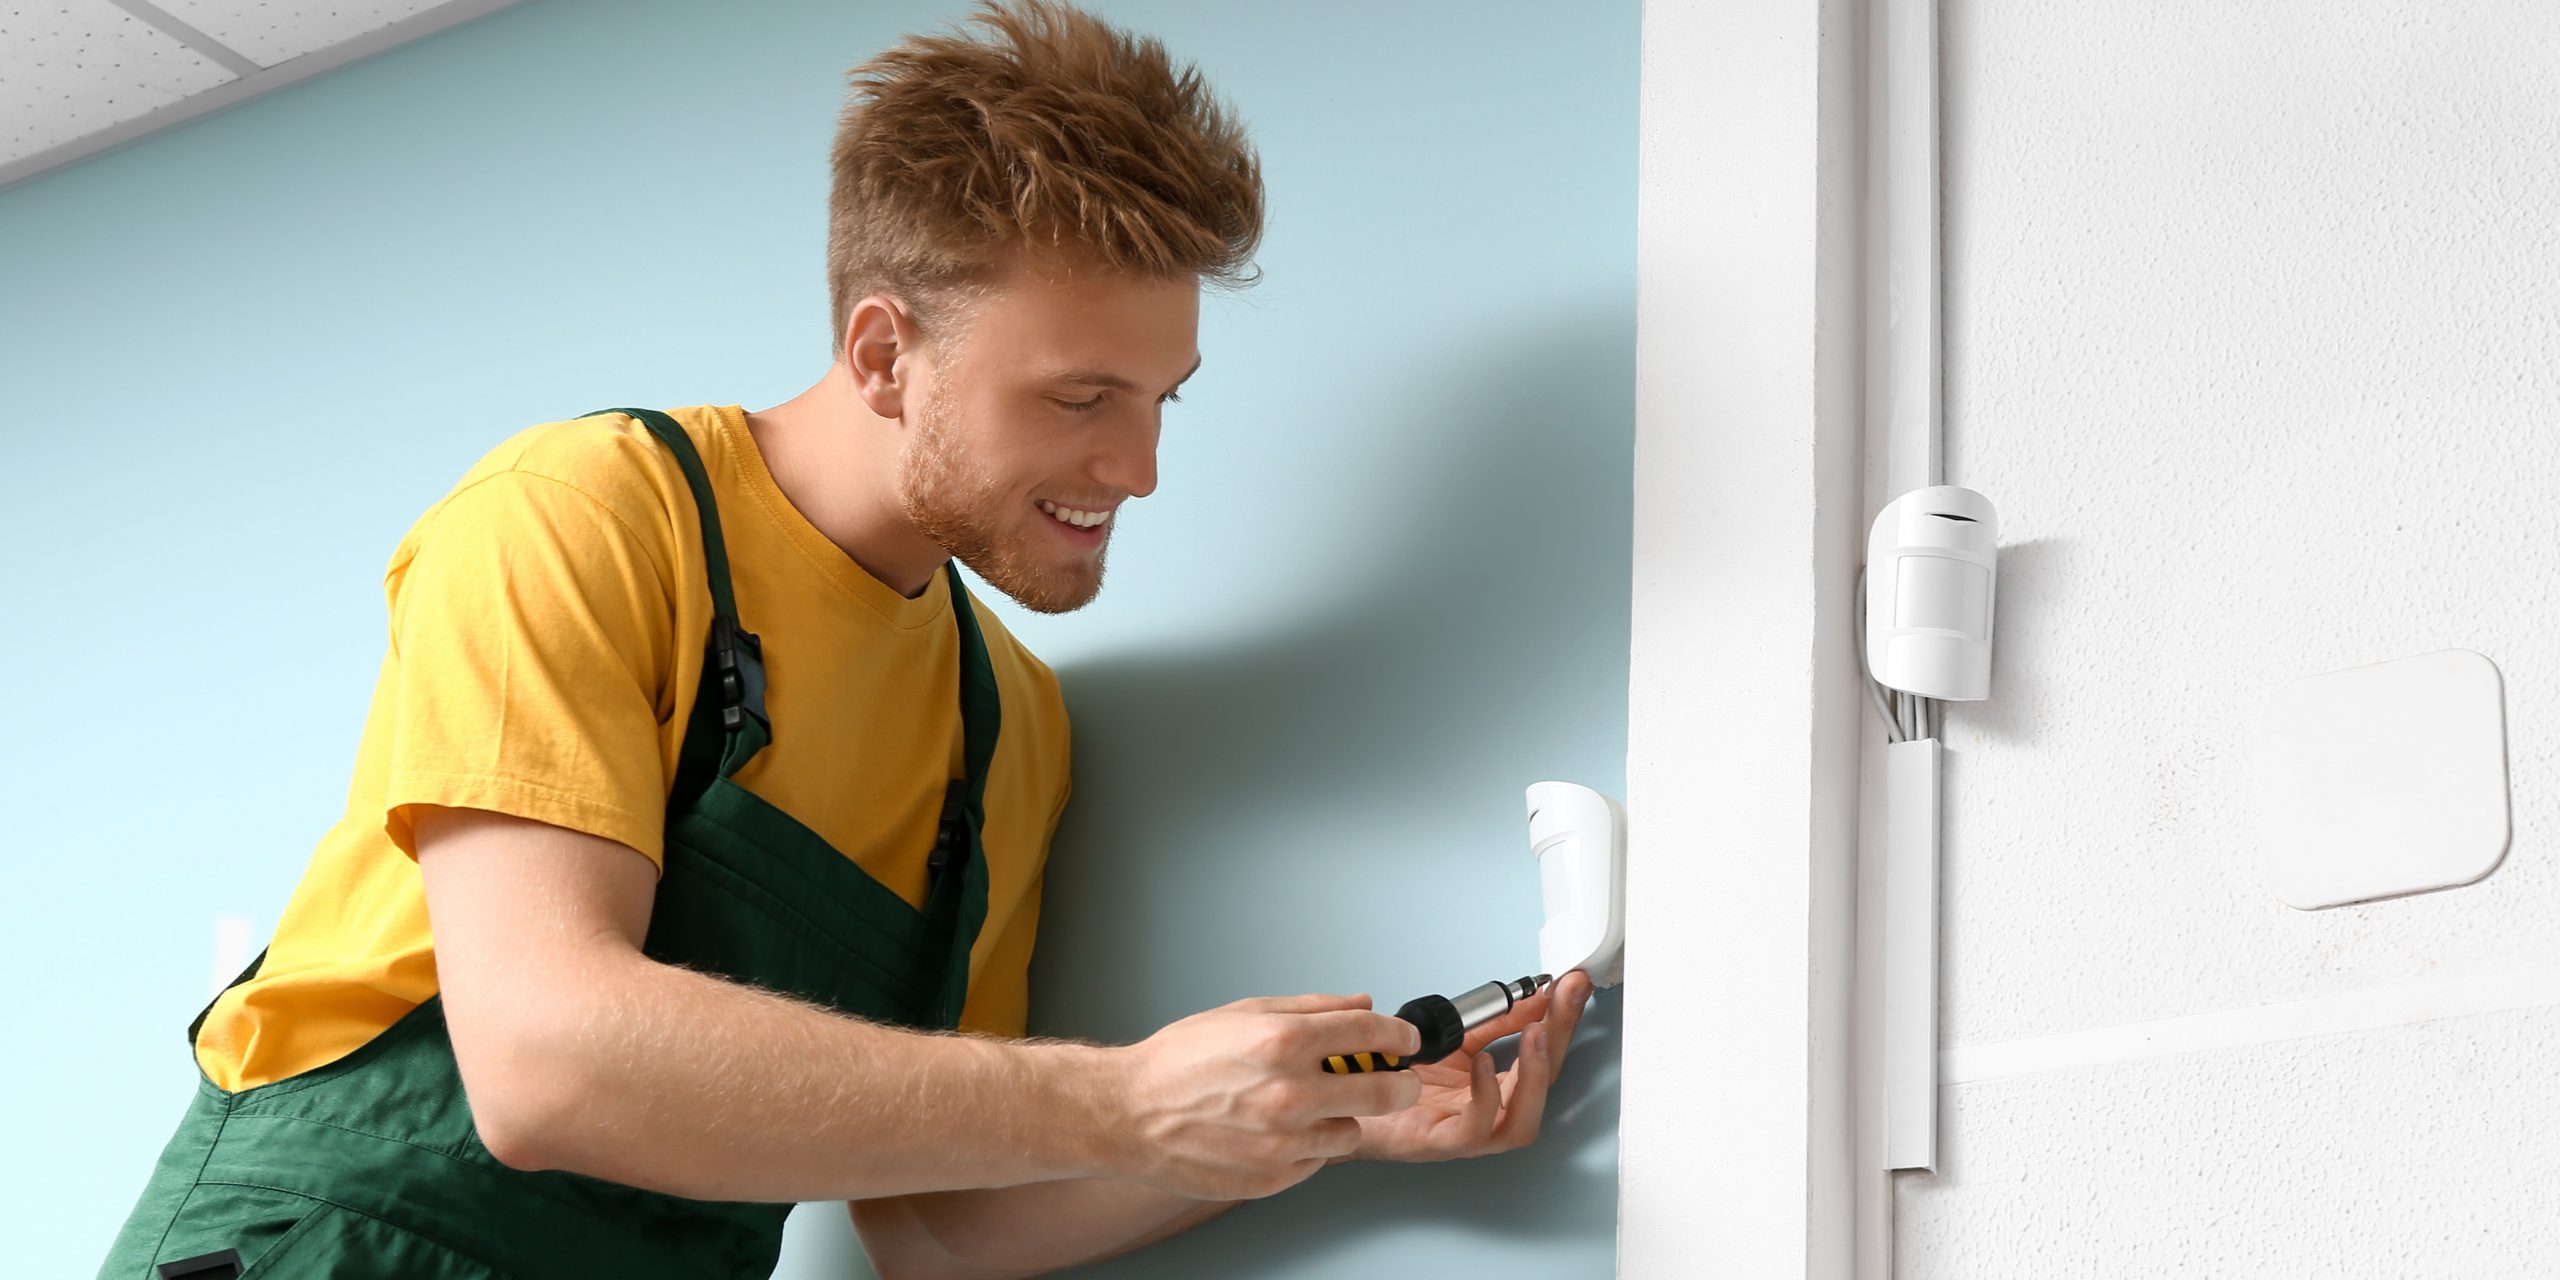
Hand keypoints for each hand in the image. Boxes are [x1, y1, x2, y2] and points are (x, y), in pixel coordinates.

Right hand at [1114, 993, 1423, 1200]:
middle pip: (1387, 1091)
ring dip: (1342, 1117)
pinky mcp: (1273, 1178)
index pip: (1371, 1032)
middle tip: (1397, 1078)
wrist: (1128, 1115)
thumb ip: (1311, 1009)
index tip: (1404, 1038)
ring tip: (1307, 1106)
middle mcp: (1289, 1094)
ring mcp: (1283, 1142)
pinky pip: (1318, 1160)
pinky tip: (1277, 1130)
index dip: (1398, 1034)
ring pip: (1353, 1131)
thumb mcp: (1243, 1013)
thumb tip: (1361, 1003)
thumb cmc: (1179, 1063)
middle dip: (1401, 1082)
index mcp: (1282, 1042)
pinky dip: (1309, 1146)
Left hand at [1346, 969, 1591, 1162]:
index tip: (1572, 985)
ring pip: (1520, 1122)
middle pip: (1541, 1086)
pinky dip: (1486, 1098)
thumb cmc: (1397, 1080)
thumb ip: (1495, 1022)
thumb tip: (1535, 995)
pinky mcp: (1437, 1142)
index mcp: (1496, 1090)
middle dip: (1558, 1038)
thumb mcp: (1455, 1040)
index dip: (1562, 1020)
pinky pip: (1474, 1130)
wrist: (1343, 1103)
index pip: (1542, 1055)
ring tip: (1536, 1035)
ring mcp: (1465, 1134)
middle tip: (1563, 998)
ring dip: (1534, 1077)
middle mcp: (1489, 1115)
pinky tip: (1485, 1066)